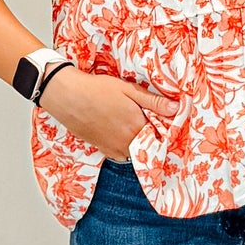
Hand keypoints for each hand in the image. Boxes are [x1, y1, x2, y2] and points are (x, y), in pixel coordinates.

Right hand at [35, 65, 175, 160]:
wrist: (67, 96)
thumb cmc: (97, 90)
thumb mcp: (128, 89)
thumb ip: (153, 101)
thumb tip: (177, 109)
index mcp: (137, 126)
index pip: (161, 136)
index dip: (165, 130)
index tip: (166, 123)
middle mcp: (127, 142)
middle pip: (148, 146)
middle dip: (153, 138)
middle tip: (152, 125)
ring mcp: (114, 148)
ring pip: (135, 152)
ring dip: (139, 144)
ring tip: (135, 128)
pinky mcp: (103, 149)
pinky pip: (121, 155)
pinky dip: (125, 148)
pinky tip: (122, 134)